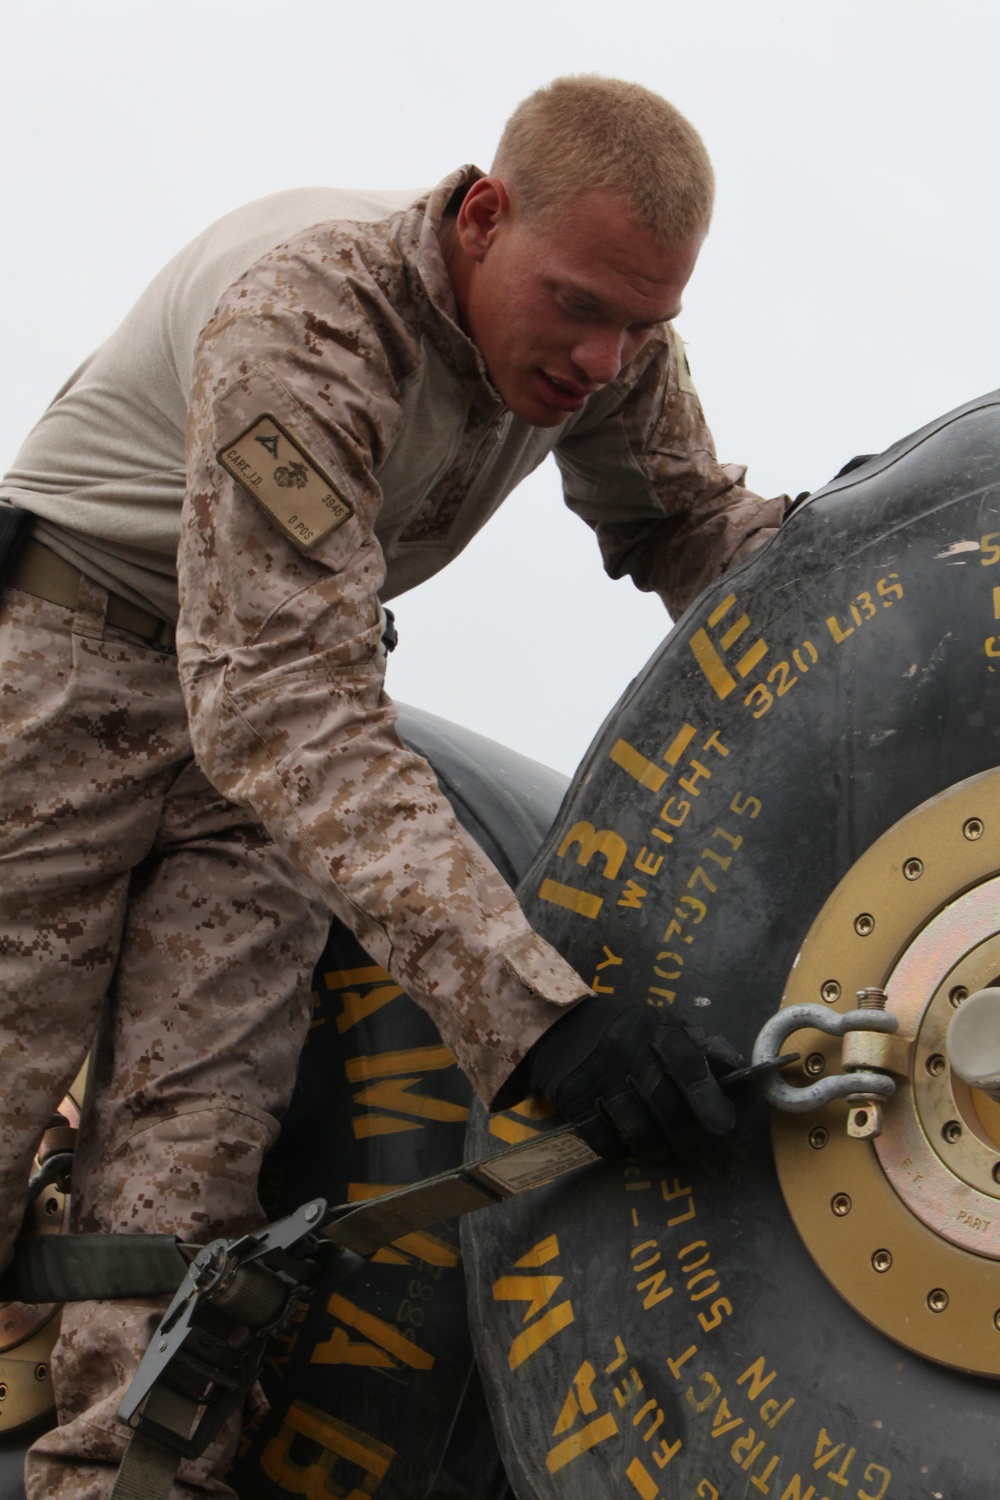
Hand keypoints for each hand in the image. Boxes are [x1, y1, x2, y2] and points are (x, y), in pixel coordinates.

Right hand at [525, 996, 742, 1157]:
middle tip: (694, 1147)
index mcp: (654, 1030)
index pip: (687, 1065)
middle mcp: (626, 1053)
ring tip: (666, 1153)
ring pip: (638, 1131)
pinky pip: (606, 1142)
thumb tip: (739, 1066)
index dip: (708, 1099)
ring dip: (658, 1151)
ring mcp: (598, 1080)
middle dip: (687, 1137)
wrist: (560, 1027)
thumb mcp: (661, 1024)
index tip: (722, 1125)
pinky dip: (623, 1152)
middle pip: (666, 1107)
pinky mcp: (575, 1103)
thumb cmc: (623, 1029)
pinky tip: (631, 1147)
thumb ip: (701, 1044)